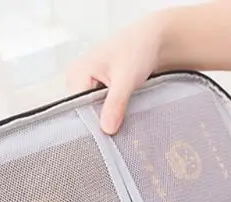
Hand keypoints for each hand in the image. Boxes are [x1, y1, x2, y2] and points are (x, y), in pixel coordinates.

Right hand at [66, 15, 163, 133]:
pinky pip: (103, 109)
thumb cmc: (138, 49)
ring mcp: (89, 85)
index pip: (76, 109)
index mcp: (76, 72)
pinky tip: (124, 110)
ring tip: (125, 109)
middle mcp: (78, 78)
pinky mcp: (100, 89)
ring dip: (110, 117)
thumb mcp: (126, 79)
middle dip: (103, 120)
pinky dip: (114, 113)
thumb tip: (107, 128)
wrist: (155, 42)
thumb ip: (115, 104)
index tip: (110, 130)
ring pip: (95, 113)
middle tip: (121, 120)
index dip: (93, 122)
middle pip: (85, 112)